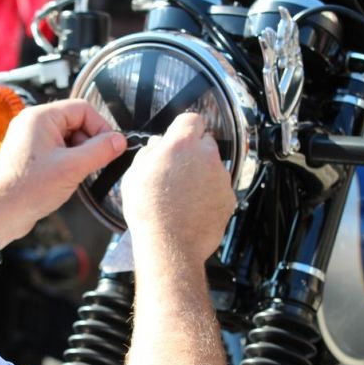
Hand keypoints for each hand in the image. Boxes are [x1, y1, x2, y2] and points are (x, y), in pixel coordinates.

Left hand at [0, 99, 126, 245]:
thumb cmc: (26, 189)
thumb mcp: (72, 168)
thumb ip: (100, 151)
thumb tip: (119, 141)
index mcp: (40, 117)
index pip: (82, 109)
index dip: (101, 127)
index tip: (111, 146)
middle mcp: (33, 123)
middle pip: (75, 122)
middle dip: (89, 143)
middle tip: (95, 163)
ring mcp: (30, 140)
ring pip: (68, 139)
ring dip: (79, 155)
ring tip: (76, 174)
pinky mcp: (30, 156)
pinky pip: (57, 151)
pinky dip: (68, 162)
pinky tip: (67, 179)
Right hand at [121, 113, 235, 260]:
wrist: (169, 245)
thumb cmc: (150, 212)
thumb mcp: (134, 175)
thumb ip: (149, 153)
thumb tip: (156, 146)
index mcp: (182, 144)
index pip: (192, 119)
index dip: (183, 128)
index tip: (177, 137)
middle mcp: (206, 156)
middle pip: (205, 142)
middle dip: (193, 151)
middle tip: (175, 169)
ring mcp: (220, 177)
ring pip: (213, 166)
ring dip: (201, 174)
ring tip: (181, 194)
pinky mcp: (228, 198)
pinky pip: (219, 188)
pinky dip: (209, 194)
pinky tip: (192, 206)